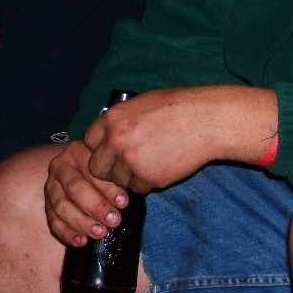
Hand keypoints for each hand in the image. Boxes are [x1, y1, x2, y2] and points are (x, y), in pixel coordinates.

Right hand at [44, 139, 128, 247]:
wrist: (82, 174)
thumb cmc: (103, 174)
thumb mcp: (110, 168)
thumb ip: (116, 180)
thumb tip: (123, 201)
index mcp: (78, 152)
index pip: (91, 170)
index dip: (108, 188)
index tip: (123, 203)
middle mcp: (60, 166)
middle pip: (74, 188)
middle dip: (95, 207)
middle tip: (113, 221)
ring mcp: (51, 185)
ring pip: (61, 206)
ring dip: (82, 222)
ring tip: (100, 233)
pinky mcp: (47, 204)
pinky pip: (53, 221)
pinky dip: (67, 233)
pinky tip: (81, 241)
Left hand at [82, 85, 277, 192]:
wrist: (205, 121)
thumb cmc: (176, 107)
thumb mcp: (139, 104)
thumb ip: (120, 121)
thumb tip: (108, 134)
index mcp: (112, 119)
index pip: (88, 142)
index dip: (99, 148)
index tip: (109, 150)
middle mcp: (116, 141)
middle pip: (96, 168)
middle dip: (108, 169)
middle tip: (125, 165)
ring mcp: (131, 162)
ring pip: (118, 181)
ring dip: (130, 177)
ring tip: (149, 163)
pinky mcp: (149, 179)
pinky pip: (139, 188)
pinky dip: (147, 183)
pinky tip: (161, 168)